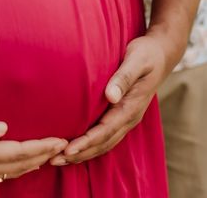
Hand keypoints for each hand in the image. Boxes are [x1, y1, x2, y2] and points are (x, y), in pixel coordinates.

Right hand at [0, 115, 66, 181]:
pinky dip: (18, 169)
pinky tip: (24, 164)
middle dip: (44, 155)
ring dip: (34, 163)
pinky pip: (2, 173)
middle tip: (65, 147)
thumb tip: (3, 127)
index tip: (60, 140)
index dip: (40, 147)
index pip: (18, 152)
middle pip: (20, 164)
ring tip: (51, 155)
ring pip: (12, 171)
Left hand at [50, 33, 171, 164]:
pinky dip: (90, 144)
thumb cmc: (146, 54)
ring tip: (60, 159)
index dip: (86, 142)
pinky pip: (106, 135)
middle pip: (103, 143)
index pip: (105, 131)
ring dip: (83, 153)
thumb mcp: (136, 61)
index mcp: (131, 107)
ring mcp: (126, 117)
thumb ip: (123, 78)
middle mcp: (129, 117)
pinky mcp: (122, 113)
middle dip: (80, 154)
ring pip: (104, 143)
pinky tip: (75, 145)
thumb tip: (110, 96)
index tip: (68, 150)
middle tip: (54, 160)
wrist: (160, 53)